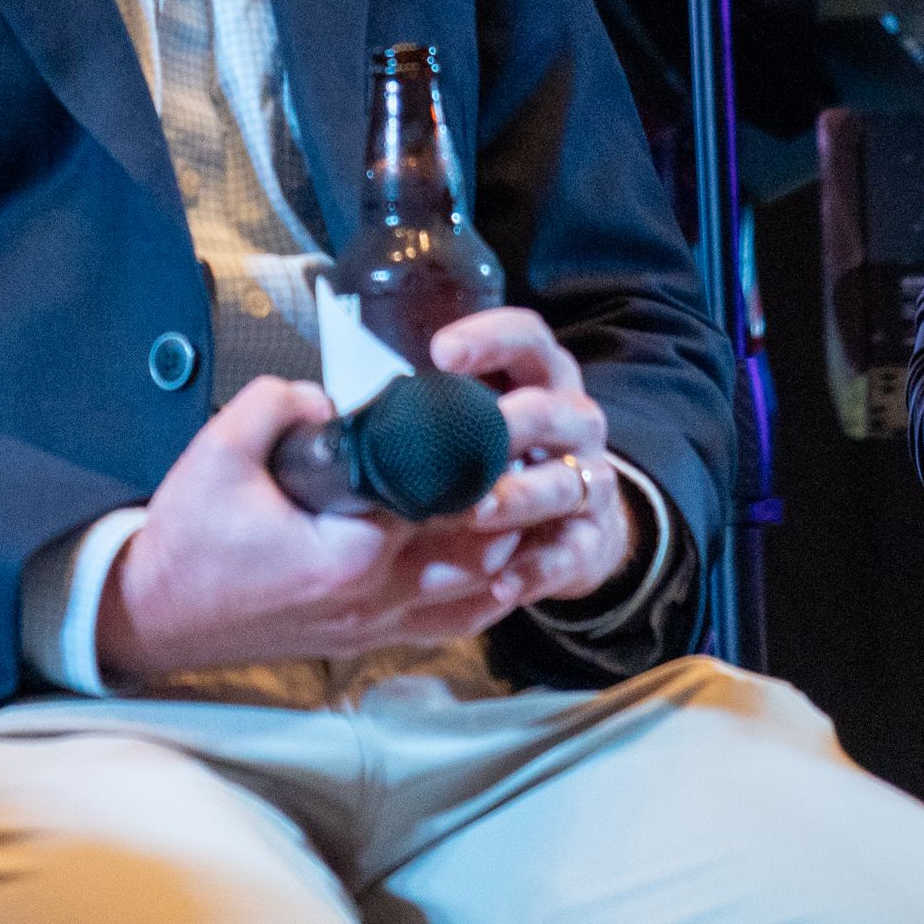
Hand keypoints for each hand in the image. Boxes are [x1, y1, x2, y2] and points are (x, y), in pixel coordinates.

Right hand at [94, 376, 537, 681]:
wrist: (154, 613)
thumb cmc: (187, 537)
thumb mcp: (221, 450)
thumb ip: (280, 403)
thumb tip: (331, 397)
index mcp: (352, 550)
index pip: (441, 497)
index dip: (471, 456)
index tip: (488, 417)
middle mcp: (377, 597)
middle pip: (474, 545)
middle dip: (502, 497)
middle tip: (518, 448)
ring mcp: (375, 628)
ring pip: (474, 591)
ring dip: (504, 546)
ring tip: (521, 499)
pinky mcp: (366, 643)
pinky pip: (447, 626)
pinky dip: (483, 597)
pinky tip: (500, 570)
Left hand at [426, 306, 632, 610]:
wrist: (576, 524)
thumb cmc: (506, 458)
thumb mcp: (480, 417)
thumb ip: (432, 405)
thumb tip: (332, 405)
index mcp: (541, 379)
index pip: (527, 340)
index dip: (489, 339)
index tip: (440, 352)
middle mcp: (574, 423)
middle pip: (551, 410)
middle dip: (510, 423)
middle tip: (463, 436)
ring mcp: (590, 481)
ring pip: (564, 483)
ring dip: (518, 498)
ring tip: (475, 513)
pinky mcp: (591, 540)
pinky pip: (569, 554)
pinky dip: (535, 570)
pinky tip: (500, 583)